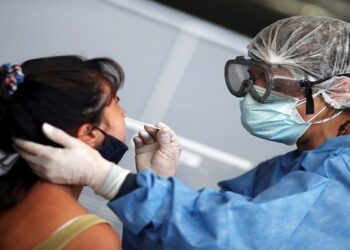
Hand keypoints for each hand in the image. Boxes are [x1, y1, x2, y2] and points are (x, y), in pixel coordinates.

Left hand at [14, 123, 129, 197]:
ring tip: (23, 150)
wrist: (95, 174)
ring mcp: (48, 174)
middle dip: (20, 149)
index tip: (15, 136)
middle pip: (27, 157)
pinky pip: (36, 172)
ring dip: (25, 157)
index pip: (29, 147)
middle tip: (16, 142)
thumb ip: (57, 135)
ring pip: (30, 165)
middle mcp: (46, 166)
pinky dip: (32, 165)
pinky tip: (34, 161)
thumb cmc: (87, 157)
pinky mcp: (52, 179)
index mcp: (50, 155)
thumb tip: (44, 126)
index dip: (21, 141)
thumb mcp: (73, 142)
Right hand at [133, 122, 180, 176]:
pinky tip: (138, 140)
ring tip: (143, 135)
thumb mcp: (168, 152)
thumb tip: (163, 128)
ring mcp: (150, 147)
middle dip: (151, 129)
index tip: (158, 126)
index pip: (167, 132)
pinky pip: (138, 141)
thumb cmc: (165, 170)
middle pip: (155, 132)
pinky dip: (137, 138)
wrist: (153, 178)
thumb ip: (165, 139)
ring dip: (144, 133)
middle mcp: (161, 145)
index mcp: (171, 145)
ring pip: (147, 135)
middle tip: (148, 128)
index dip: (162, 128)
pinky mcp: (141, 150)